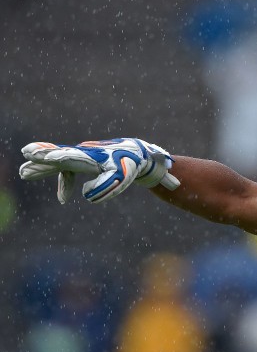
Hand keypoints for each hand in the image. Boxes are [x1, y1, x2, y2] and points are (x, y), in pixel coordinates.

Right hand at [19, 138, 179, 203]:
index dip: (52, 156)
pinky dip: (65, 183)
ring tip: (24, 172)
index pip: (68, 156)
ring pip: (59, 162)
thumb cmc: (129, 165)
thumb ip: (105, 187)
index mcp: (91, 156)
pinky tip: (64, 199)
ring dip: (43, 168)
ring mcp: (82, 155)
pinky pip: (69, 170)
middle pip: (58, 157)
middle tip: (24, 160)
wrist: (136, 153)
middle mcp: (83, 153)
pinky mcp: (85, 160)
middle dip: (41, 160)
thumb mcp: (121, 178)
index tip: (38, 155)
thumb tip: (85, 195)